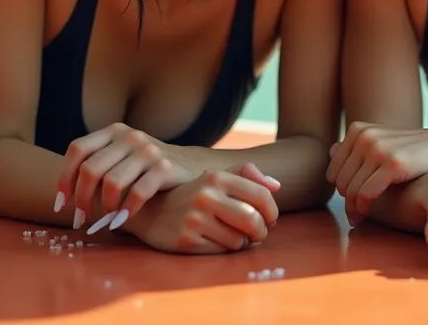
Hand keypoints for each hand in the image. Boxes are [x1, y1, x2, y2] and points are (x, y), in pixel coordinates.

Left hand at [53, 122, 196, 230]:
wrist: (189, 167)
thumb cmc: (144, 169)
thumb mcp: (120, 157)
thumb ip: (96, 167)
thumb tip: (63, 199)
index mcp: (113, 131)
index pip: (77, 150)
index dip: (64, 177)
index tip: (61, 202)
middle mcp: (129, 136)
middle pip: (91, 169)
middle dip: (81, 198)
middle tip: (81, 218)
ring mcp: (149, 150)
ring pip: (111, 182)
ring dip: (103, 206)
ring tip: (105, 218)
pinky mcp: (165, 167)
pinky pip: (137, 192)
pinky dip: (126, 210)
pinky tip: (122, 220)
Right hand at [132, 164, 281, 254]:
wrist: (151, 211)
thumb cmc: (193, 195)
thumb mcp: (216, 177)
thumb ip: (247, 175)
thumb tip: (276, 186)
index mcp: (217, 177)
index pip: (261, 195)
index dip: (272, 211)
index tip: (270, 219)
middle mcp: (205, 196)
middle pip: (253, 220)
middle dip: (261, 232)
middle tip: (257, 234)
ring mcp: (195, 219)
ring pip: (238, 240)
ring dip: (241, 242)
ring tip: (232, 236)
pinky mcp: (186, 240)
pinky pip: (221, 252)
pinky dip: (224, 250)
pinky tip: (215, 242)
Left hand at [326, 122, 427, 217]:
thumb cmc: (414, 151)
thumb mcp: (385, 141)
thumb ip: (359, 146)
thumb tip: (330, 149)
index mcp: (358, 129)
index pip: (333, 169)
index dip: (340, 188)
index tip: (350, 202)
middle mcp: (364, 136)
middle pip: (339, 180)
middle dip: (345, 201)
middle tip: (354, 215)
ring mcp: (377, 148)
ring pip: (350, 189)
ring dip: (352, 208)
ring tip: (358, 218)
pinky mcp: (392, 163)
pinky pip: (364, 193)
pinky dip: (362, 208)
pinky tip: (365, 214)